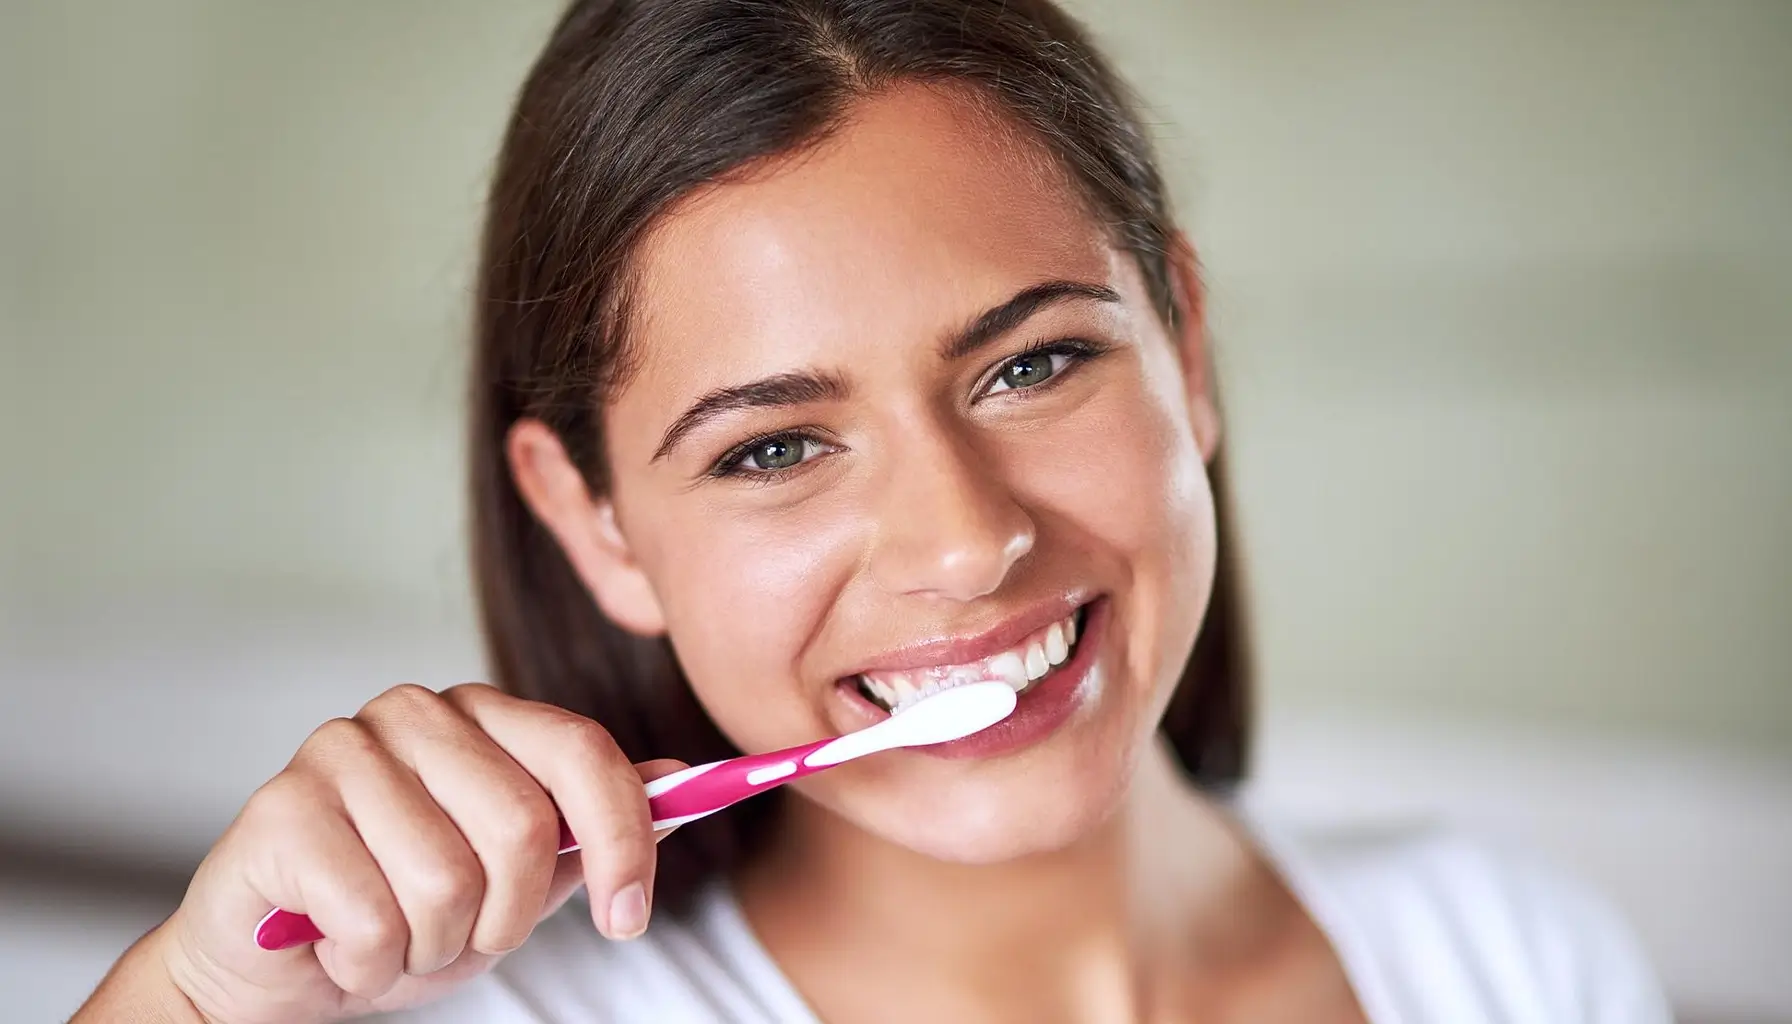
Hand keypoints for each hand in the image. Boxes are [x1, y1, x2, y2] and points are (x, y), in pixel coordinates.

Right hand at [97, 683, 683, 1023]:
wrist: (268, 969)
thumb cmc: (397, 914)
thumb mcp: (513, 883)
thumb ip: (587, 832)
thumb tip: (676, 780)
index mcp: (481, 717)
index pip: (582, 750)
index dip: (623, 840)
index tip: (628, 918)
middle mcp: (413, 713)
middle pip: (523, 827)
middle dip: (506, 917)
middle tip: (460, 934)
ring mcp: (341, 750)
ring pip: (448, 882)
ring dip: (431, 945)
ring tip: (393, 936)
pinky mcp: (281, 808)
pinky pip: (374, 921)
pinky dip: (369, 964)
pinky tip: (338, 944)